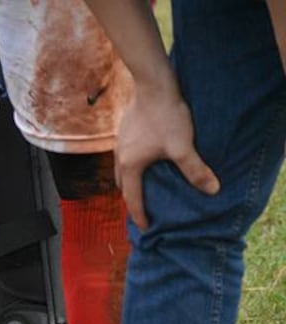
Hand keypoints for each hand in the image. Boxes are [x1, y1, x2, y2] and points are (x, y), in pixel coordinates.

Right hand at [115, 80, 219, 229]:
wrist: (153, 85)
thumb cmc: (166, 117)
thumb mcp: (183, 146)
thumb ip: (195, 170)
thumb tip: (213, 190)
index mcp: (131, 166)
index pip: (133, 198)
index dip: (140, 215)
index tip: (146, 227)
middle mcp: (120, 157)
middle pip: (122, 185)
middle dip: (132, 198)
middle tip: (143, 207)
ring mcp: (120, 142)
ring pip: (122, 169)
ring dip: (131, 180)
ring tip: (144, 184)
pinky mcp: (125, 130)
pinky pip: (125, 154)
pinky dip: (133, 163)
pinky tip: (146, 157)